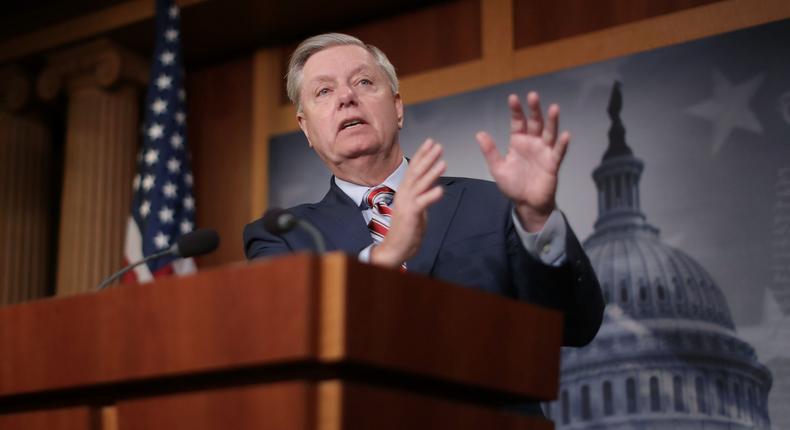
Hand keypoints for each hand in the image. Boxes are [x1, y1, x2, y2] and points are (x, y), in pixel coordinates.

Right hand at [371, 139, 444, 267]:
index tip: (431, 142)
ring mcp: (406, 204)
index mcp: (405, 191)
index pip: (414, 168)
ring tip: (443, 162)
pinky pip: (421, 203)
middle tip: (438, 146)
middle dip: (427, 158)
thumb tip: (433, 184)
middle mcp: (403, 194)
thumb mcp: (417, 207)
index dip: (422, 155)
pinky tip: (440, 190)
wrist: (395, 247)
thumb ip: (423, 195)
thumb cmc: (407, 229)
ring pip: (419, 185)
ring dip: (431, 173)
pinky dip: (431, 196)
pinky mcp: (410, 215)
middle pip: (416, 172)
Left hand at [476, 91, 568, 231]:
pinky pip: (558, 152)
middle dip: (534, 109)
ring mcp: (544, 152)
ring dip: (552, 121)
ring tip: (554, 108)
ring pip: (549, 133)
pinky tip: (565, 135)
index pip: (518, 122)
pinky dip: (562, 144)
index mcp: (518, 142)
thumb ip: (490, 151)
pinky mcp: (552, 163)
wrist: (526, 203)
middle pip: (535, 122)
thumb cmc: (513, 185)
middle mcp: (533, 143)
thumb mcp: (498, 168)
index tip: (513, 98)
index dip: (516, 110)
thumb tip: (479, 133)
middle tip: (533, 95)